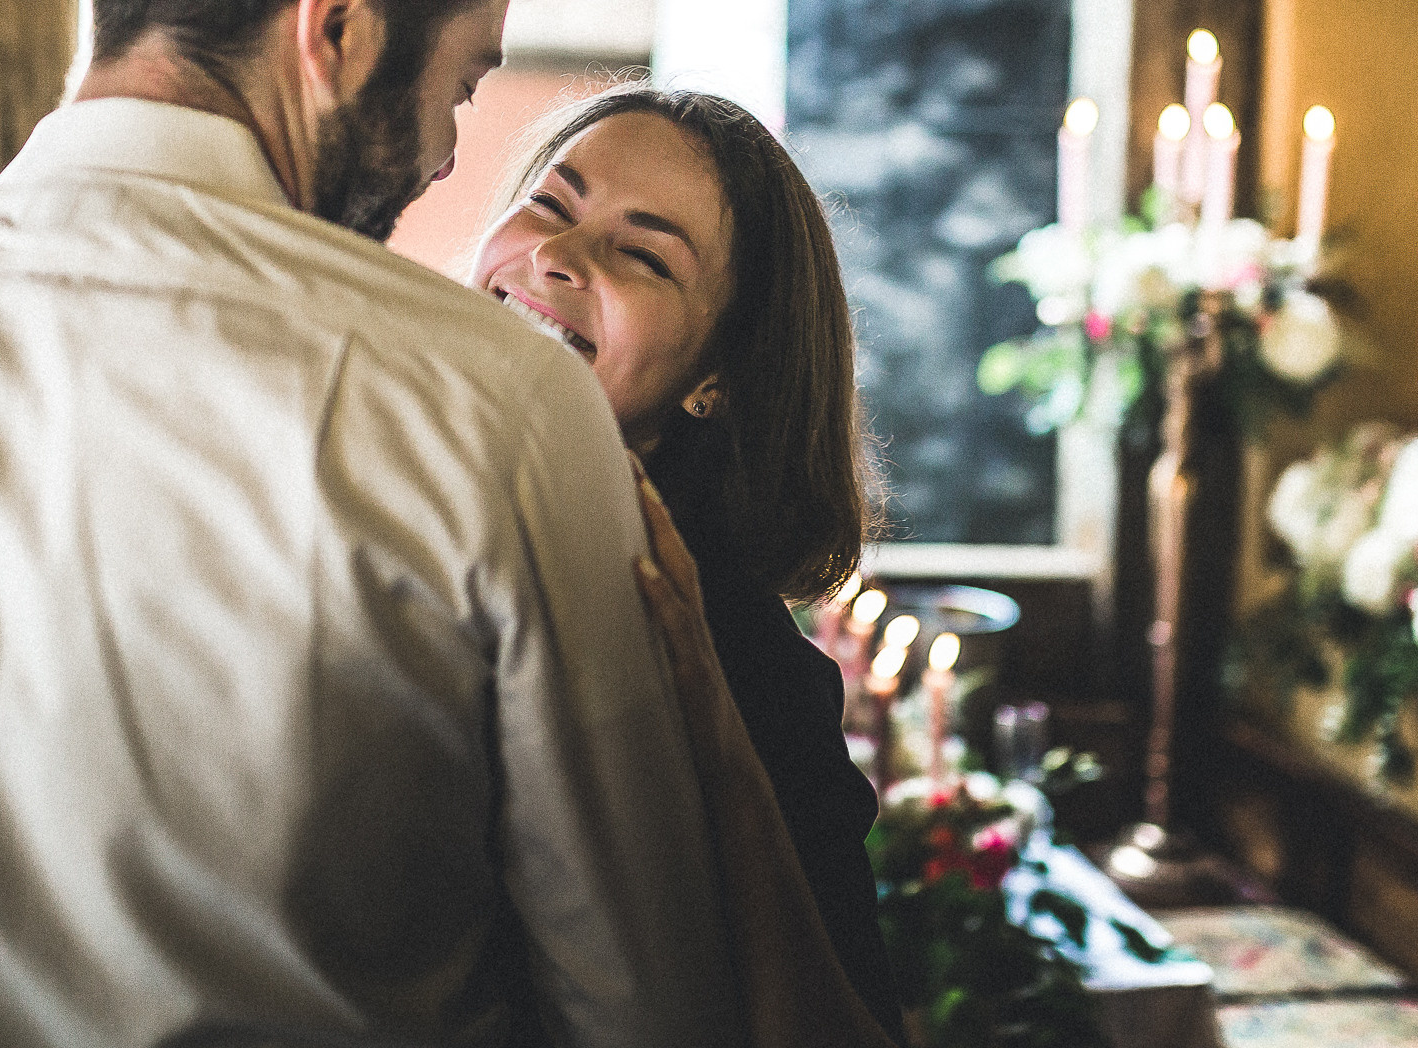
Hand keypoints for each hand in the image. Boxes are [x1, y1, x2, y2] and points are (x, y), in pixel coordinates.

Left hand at [628, 458, 901, 1047]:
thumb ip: (674, 780)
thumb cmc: (739, 904)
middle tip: (630, 453)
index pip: (683, 624)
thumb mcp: (694, 822)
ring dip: (661, 546)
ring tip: (633, 481)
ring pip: (690, 622)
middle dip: (661, 526)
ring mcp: (724, 733)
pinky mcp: (718, 760)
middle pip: (689, 600)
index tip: (635, 498)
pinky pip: (686, 677)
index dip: (663, 558)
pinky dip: (666, 619)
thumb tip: (639, 752)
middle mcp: (723, 715)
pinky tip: (641, 572)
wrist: (787, 963)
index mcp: (712, 724)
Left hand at [629, 456, 729, 738]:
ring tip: (640, 491)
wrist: (730, 779)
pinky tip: (641, 570)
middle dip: (654, 504)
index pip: (671, 558)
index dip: (653, 516)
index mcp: (688, 625)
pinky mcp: (693, 677)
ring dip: (661, 533)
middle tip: (629, 456)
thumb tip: (621, 618)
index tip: (629, 471)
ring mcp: (698, 649)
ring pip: (683, 578)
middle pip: (678, 552)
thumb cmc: (694, 732)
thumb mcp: (666, 679)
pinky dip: (661, 598)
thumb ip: (651, 648)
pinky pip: (678, 630)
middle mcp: (696, 627)